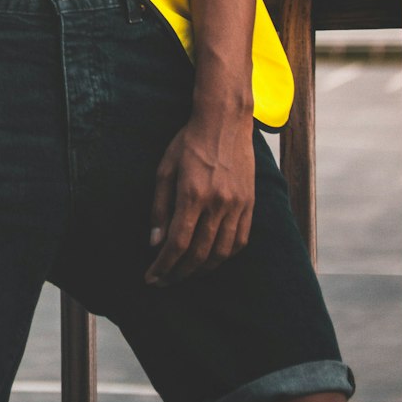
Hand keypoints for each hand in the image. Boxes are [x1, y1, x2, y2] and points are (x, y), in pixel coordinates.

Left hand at [144, 113, 253, 286]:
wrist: (224, 120)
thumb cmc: (189, 142)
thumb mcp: (165, 169)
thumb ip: (160, 207)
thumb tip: (155, 243)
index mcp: (192, 195)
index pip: (177, 244)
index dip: (163, 266)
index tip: (151, 277)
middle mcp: (217, 204)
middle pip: (198, 254)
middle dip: (179, 273)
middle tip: (165, 281)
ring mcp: (237, 205)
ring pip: (221, 253)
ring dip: (202, 269)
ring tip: (186, 273)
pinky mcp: (250, 203)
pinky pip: (241, 240)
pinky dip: (226, 256)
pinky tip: (212, 259)